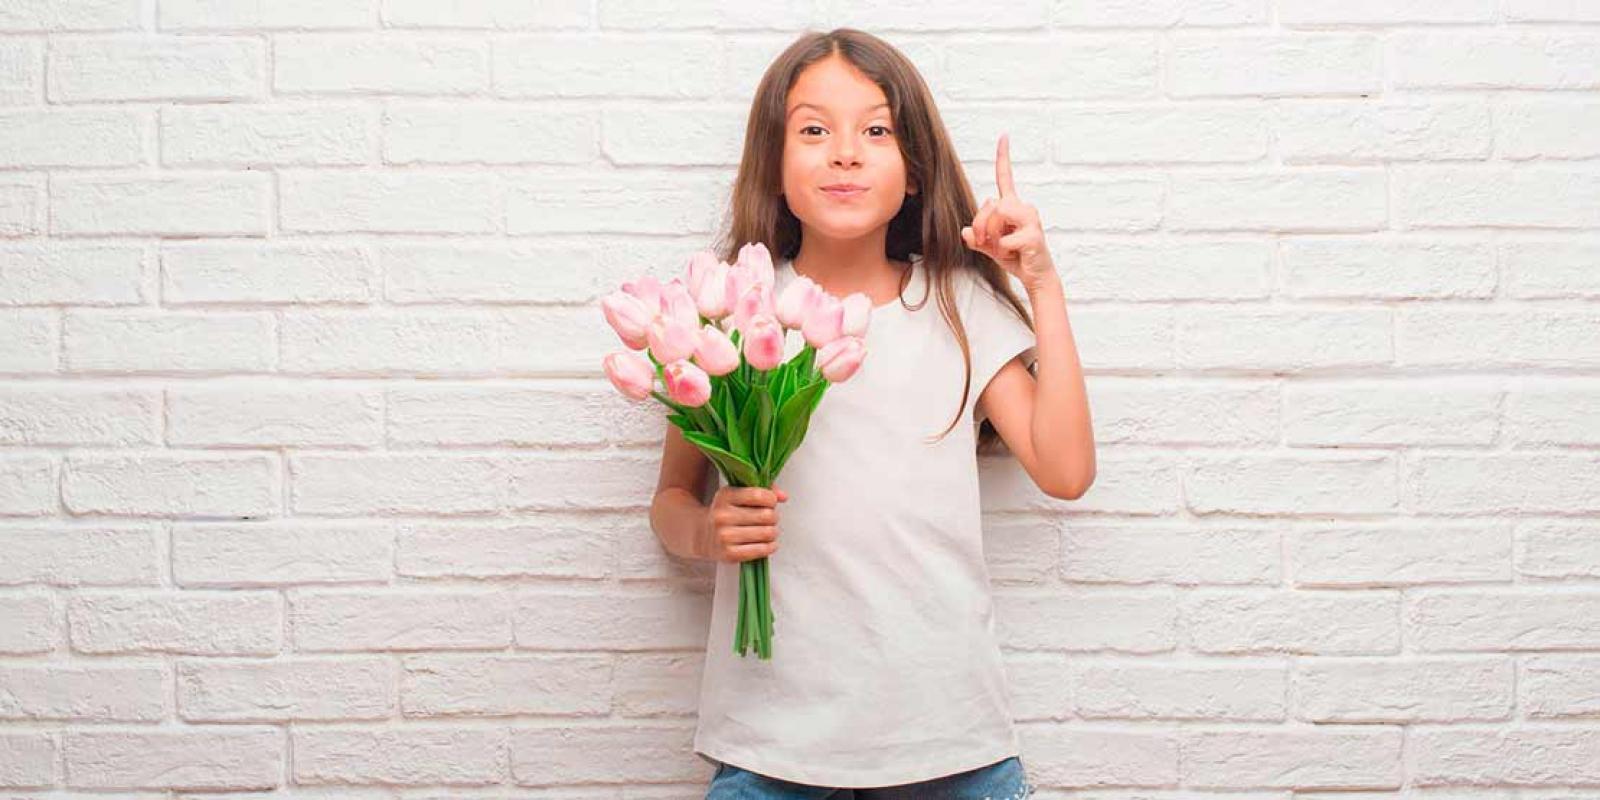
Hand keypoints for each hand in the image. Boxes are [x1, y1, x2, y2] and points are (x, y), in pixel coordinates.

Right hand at [702, 485, 787, 563]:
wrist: (702, 535)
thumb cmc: (727, 513)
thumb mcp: (739, 495)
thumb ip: (764, 490)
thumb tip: (784, 497)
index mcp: (725, 496)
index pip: (759, 495)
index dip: (771, 499)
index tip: (770, 503)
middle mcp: (722, 516)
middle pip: (767, 515)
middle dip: (774, 517)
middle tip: (770, 519)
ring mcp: (724, 536)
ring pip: (767, 533)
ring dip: (773, 532)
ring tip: (768, 531)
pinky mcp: (729, 554)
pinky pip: (762, 550)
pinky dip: (770, 547)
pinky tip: (768, 543)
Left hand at [961, 133, 1057, 291]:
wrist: (1036, 276)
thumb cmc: (1015, 257)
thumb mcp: (988, 247)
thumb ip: (975, 238)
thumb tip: (966, 232)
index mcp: (1012, 205)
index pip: (1005, 177)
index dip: (1003, 157)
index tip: (1003, 136)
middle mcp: (1023, 207)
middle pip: (988, 205)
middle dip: (981, 226)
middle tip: (988, 243)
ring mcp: (1031, 219)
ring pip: (996, 217)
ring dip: (993, 239)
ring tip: (1006, 248)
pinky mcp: (1034, 234)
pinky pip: (1004, 239)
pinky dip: (1003, 250)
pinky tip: (1016, 254)